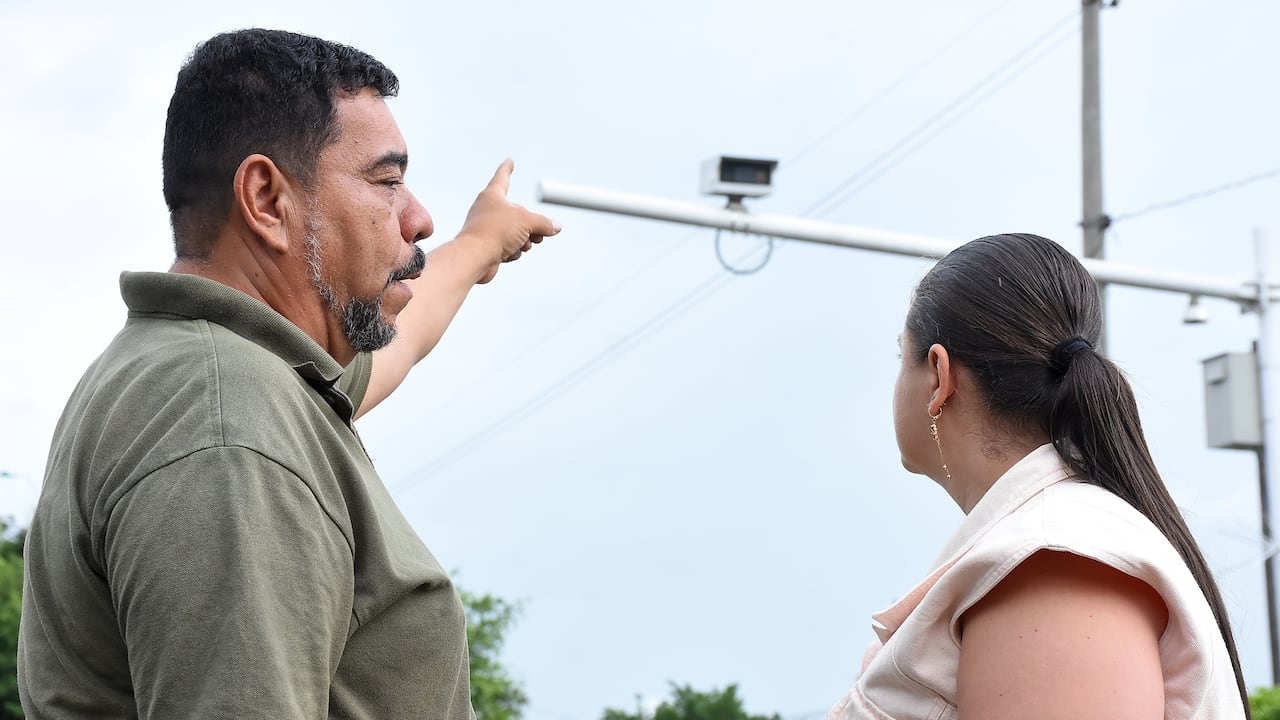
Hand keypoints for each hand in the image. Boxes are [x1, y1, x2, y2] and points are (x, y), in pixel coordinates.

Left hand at [457, 159, 559, 283]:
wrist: (475, 257)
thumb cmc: (495, 232)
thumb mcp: (527, 221)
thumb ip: (543, 222)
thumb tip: (556, 227)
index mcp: (493, 195)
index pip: (503, 177)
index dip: (507, 168)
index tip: (509, 162)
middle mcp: (487, 209)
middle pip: (518, 213)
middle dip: (531, 225)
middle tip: (539, 233)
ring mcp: (487, 228)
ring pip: (515, 232)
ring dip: (524, 240)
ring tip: (523, 244)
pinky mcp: (488, 245)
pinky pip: (509, 246)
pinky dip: (513, 250)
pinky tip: (509, 253)